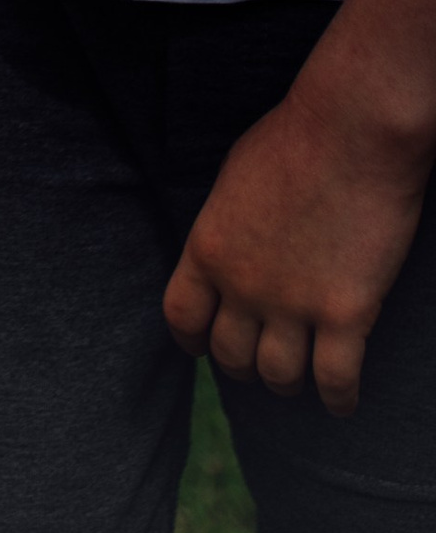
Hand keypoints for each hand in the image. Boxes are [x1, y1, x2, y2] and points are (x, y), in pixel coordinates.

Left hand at [165, 82, 430, 415]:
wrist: (351, 129)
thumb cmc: (294, 139)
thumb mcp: (232, 181)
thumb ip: (224, 228)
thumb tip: (224, 256)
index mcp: (207, 248)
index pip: (181, 317)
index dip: (192, 340)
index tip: (203, 347)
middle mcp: (242, 285)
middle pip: (230, 355)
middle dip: (243, 364)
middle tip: (261, 362)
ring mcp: (293, 303)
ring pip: (279, 376)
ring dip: (288, 382)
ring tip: (300, 378)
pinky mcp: (346, 313)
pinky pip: (336, 380)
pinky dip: (338, 399)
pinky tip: (342, 402)